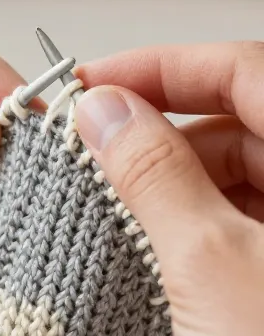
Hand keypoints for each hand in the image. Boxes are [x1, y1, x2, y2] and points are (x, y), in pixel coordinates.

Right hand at [75, 43, 263, 335]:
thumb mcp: (205, 267)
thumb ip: (153, 174)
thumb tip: (102, 110)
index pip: (250, 73)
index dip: (166, 68)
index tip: (94, 84)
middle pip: (245, 122)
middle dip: (162, 129)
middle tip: (87, 147)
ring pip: (241, 174)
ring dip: (172, 178)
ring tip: (108, 198)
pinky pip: (241, 223)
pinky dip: (192, 222)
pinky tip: (147, 239)